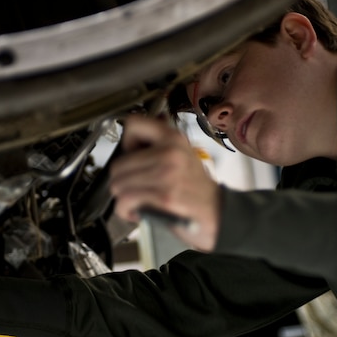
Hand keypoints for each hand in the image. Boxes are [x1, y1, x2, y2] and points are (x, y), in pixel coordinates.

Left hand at [109, 116, 220, 250]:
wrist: (218, 212)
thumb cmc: (195, 187)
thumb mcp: (181, 155)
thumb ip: (156, 146)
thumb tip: (128, 146)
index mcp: (173, 138)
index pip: (133, 124)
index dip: (126, 143)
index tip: (133, 157)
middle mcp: (169, 152)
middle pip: (118, 164)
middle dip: (120, 181)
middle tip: (132, 189)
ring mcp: (166, 174)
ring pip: (118, 184)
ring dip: (122, 198)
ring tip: (134, 202)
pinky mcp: (163, 196)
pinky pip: (126, 201)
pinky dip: (125, 210)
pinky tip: (135, 212)